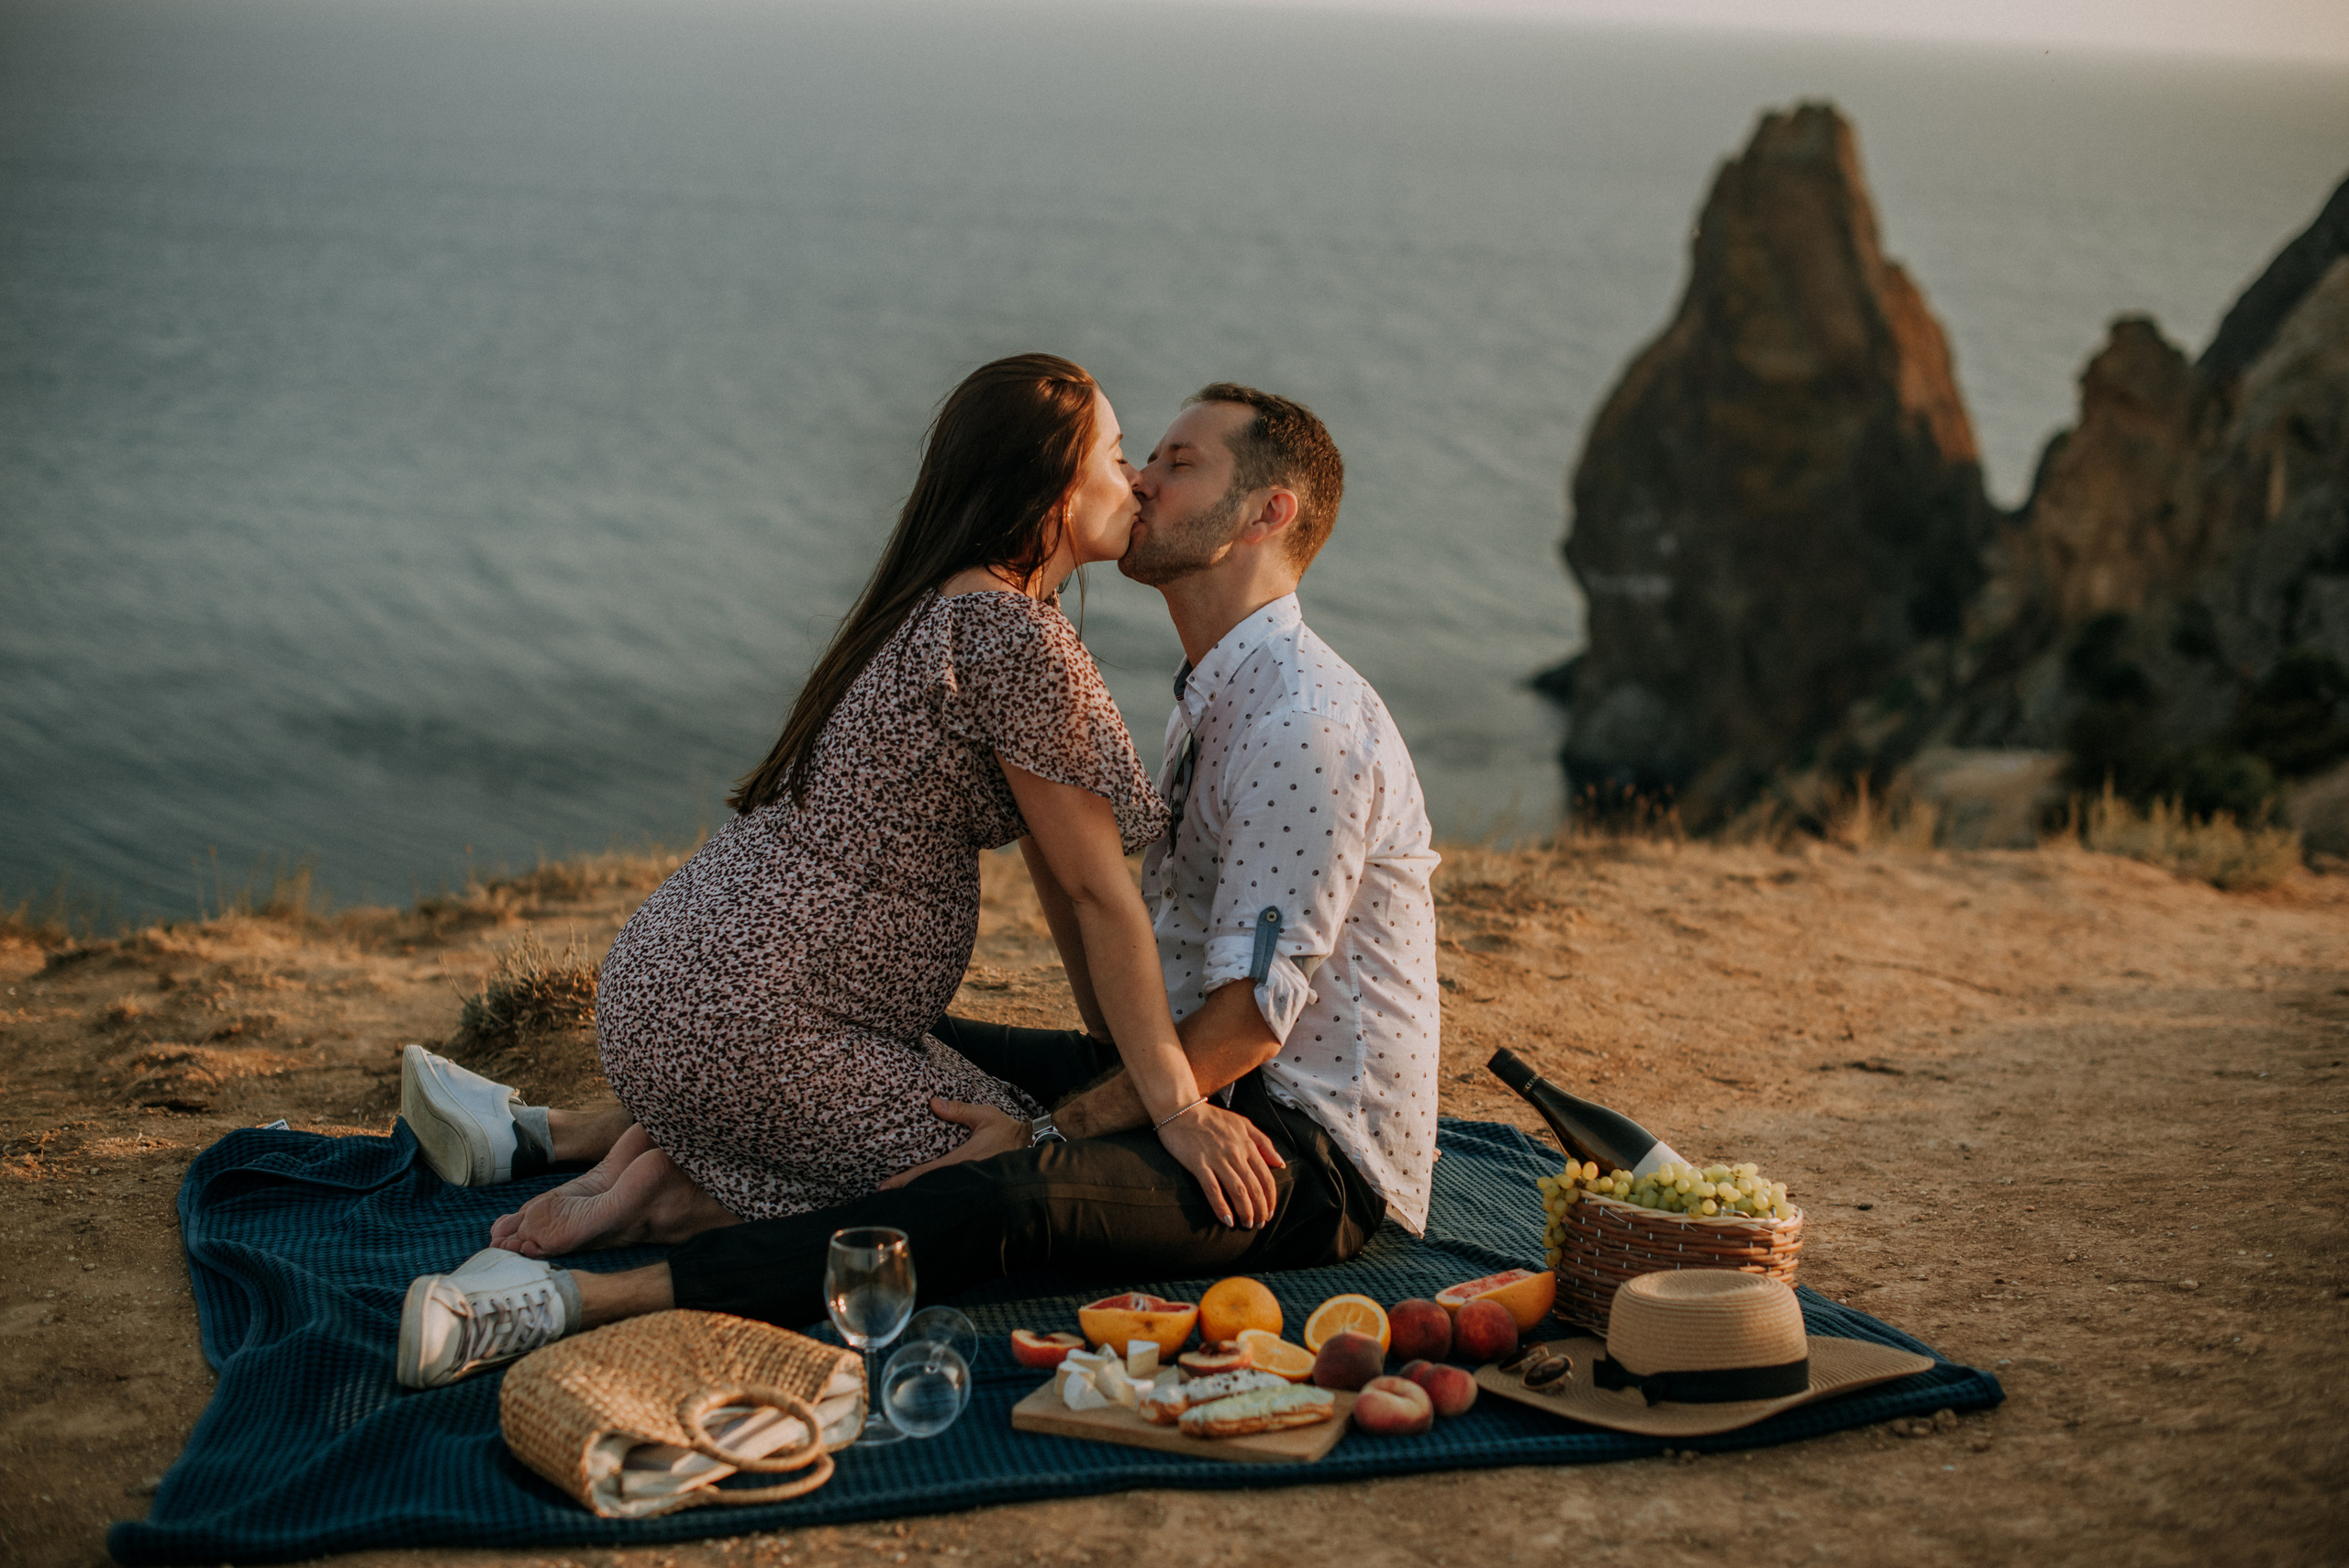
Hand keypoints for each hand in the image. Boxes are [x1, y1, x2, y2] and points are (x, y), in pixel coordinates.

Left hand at [878, 1098, 1026, 1188]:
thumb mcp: (985, 1116)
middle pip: (929, 1188)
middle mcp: (964, 1175)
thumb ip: (959, 1110)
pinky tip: (921, 1193)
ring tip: (895, 1198)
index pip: (928, 1172)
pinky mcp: (971, 1182)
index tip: (885, 1186)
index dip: (905, 1180)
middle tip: (882, 1197)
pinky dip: (932, 1191)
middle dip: (906, 1193)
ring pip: (938, 1191)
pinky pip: (947, 1189)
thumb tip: (933, 1102)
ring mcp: (968, 1181)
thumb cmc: (1007, 1131)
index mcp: (963, 1159)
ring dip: (918, 1194)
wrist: (1030, 1146)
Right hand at [1156, 1103, 1285, 1228]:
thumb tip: (1279, 1163)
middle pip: (1254, 1187)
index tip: (1269, 1212)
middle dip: (1260, 1209)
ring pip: (1238, 1191)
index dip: (1270, 1197)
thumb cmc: (1212, 1118)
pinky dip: (1221, 1207)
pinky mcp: (1199, 1164)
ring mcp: (1217, 1159)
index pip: (1265, 1176)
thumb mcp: (1243, 1124)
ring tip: (1247, 1225)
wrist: (1181, 1110)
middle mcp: (1236, 1153)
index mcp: (1247, 1144)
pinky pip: (1213, 1190)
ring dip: (1245, 1211)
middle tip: (1259, 1224)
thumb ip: (1263, 1142)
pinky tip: (1227, 1220)